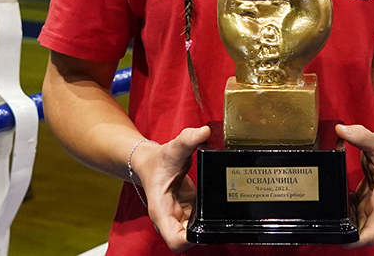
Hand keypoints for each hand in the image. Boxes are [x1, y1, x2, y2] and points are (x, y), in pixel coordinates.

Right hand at [133, 126, 209, 252]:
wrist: (151, 162)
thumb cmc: (159, 160)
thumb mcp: (173, 148)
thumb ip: (188, 139)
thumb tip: (204, 131)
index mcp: (162, 212)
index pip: (176, 241)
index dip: (191, 240)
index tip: (205, 227)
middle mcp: (170, 219)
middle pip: (189, 240)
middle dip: (205, 232)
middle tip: (221, 215)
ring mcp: (180, 218)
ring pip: (196, 233)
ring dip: (208, 224)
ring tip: (222, 209)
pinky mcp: (188, 214)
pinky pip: (200, 222)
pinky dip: (209, 216)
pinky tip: (218, 205)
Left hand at [336, 123, 373, 247]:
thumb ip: (361, 136)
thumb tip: (341, 130)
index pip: (371, 235)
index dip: (354, 241)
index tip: (341, 238)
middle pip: (358, 236)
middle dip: (341, 232)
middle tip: (324, 219)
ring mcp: (370, 216)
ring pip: (352, 228)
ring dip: (339, 221)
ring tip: (327, 207)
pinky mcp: (363, 213)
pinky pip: (349, 219)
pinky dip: (340, 213)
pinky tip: (334, 201)